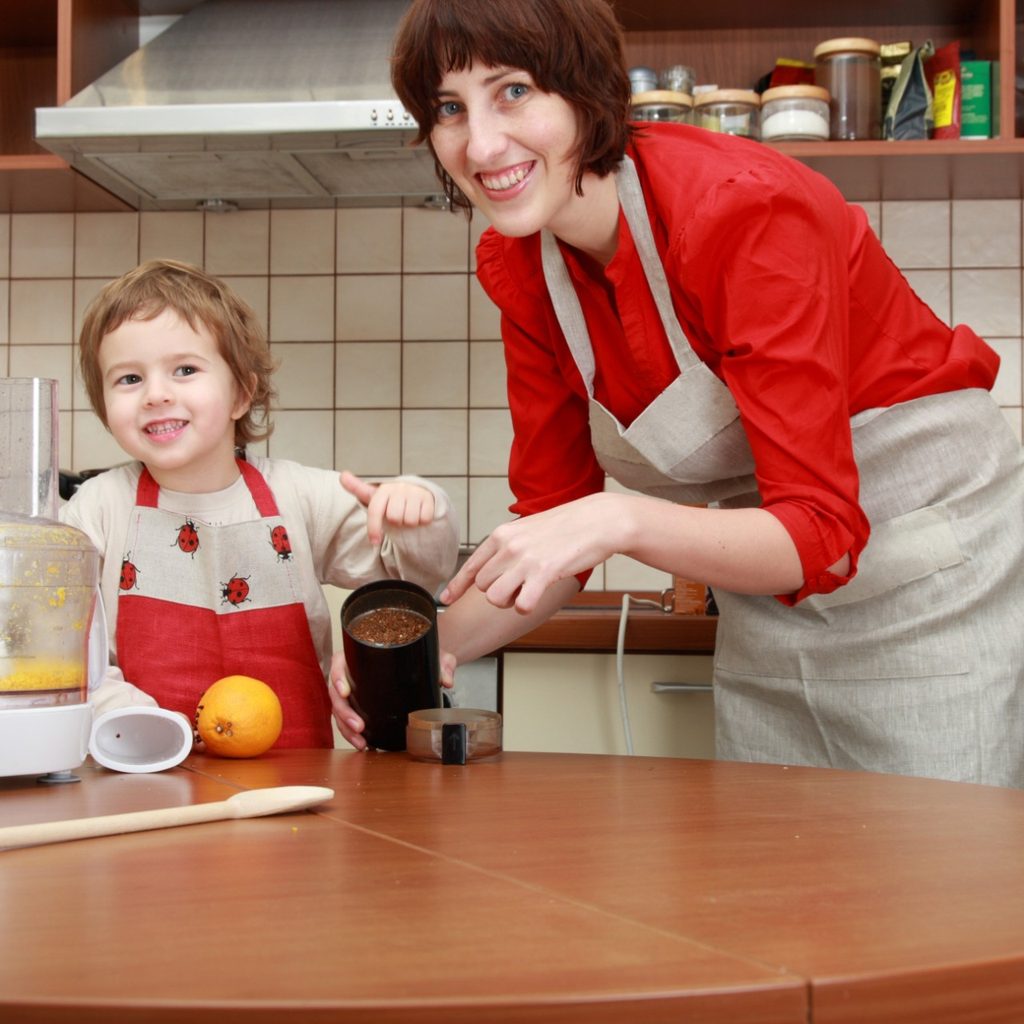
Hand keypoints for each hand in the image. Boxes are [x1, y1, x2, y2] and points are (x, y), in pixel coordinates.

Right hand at [329, 648, 456, 751]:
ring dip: (346, 728)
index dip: (338, 678)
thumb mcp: (432, 653)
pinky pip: (347, 718)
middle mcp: (351, 671)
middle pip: (336, 692)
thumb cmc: (418, 650)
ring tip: (361, 743)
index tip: (345, 691)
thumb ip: (442, 663)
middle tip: (359, 727)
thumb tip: (445, 680)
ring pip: (339, 710)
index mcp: (359, 653)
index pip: (339, 663)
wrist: (419, 655)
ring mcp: (352, 688)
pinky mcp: (358, 702)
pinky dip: (352, 733)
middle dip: (344, 713)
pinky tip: (363, 744)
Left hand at [341, 471, 435, 546]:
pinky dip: (422, 520)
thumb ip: (357, 488)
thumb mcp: (375, 496)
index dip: (374, 528)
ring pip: (410, 520)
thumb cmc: (392, 499)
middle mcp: (399, 487)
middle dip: (397, 522)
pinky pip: (424, 518)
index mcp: (384, 489)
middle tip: (399, 516)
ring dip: (410, 522)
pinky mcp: (429, 497)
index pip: (375, 510)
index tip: (375, 542)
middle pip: (395, 518)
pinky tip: (420, 513)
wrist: (416, 492)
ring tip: (409, 514)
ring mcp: (415, 492)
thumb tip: (342, 475)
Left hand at [441, 493, 618, 613]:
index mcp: (502, 535)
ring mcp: (524, 560)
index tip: (446, 599)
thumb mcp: (527, 530)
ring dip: (510, 602)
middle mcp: (508, 547)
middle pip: (483, 586)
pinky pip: (521, 605)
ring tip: (527, 592)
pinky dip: (526, 607)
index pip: (471, 565)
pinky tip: (537, 598)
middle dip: (498, 593)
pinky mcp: (543, 573)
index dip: (456, 586)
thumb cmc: (566, 526)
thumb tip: (494, 567)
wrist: (597, 520)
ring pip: (495, 598)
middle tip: (519, 588)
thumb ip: (508, 547)